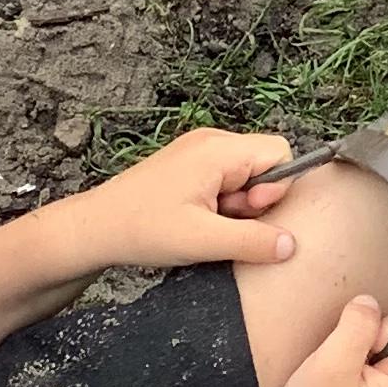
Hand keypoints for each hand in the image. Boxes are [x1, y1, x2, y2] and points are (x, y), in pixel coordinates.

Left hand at [74, 129, 299, 271]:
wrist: (95, 227)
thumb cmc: (142, 229)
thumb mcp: (203, 241)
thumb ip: (253, 241)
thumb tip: (292, 245)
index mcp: (218, 150)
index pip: (280, 152)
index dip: (276, 187)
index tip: (249, 212)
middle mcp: (211, 141)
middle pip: (264, 163)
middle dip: (256, 199)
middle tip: (224, 221)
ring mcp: (198, 151)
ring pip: (246, 174)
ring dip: (237, 205)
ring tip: (207, 223)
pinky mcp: (189, 165)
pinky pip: (226, 179)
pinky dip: (222, 202)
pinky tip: (198, 220)